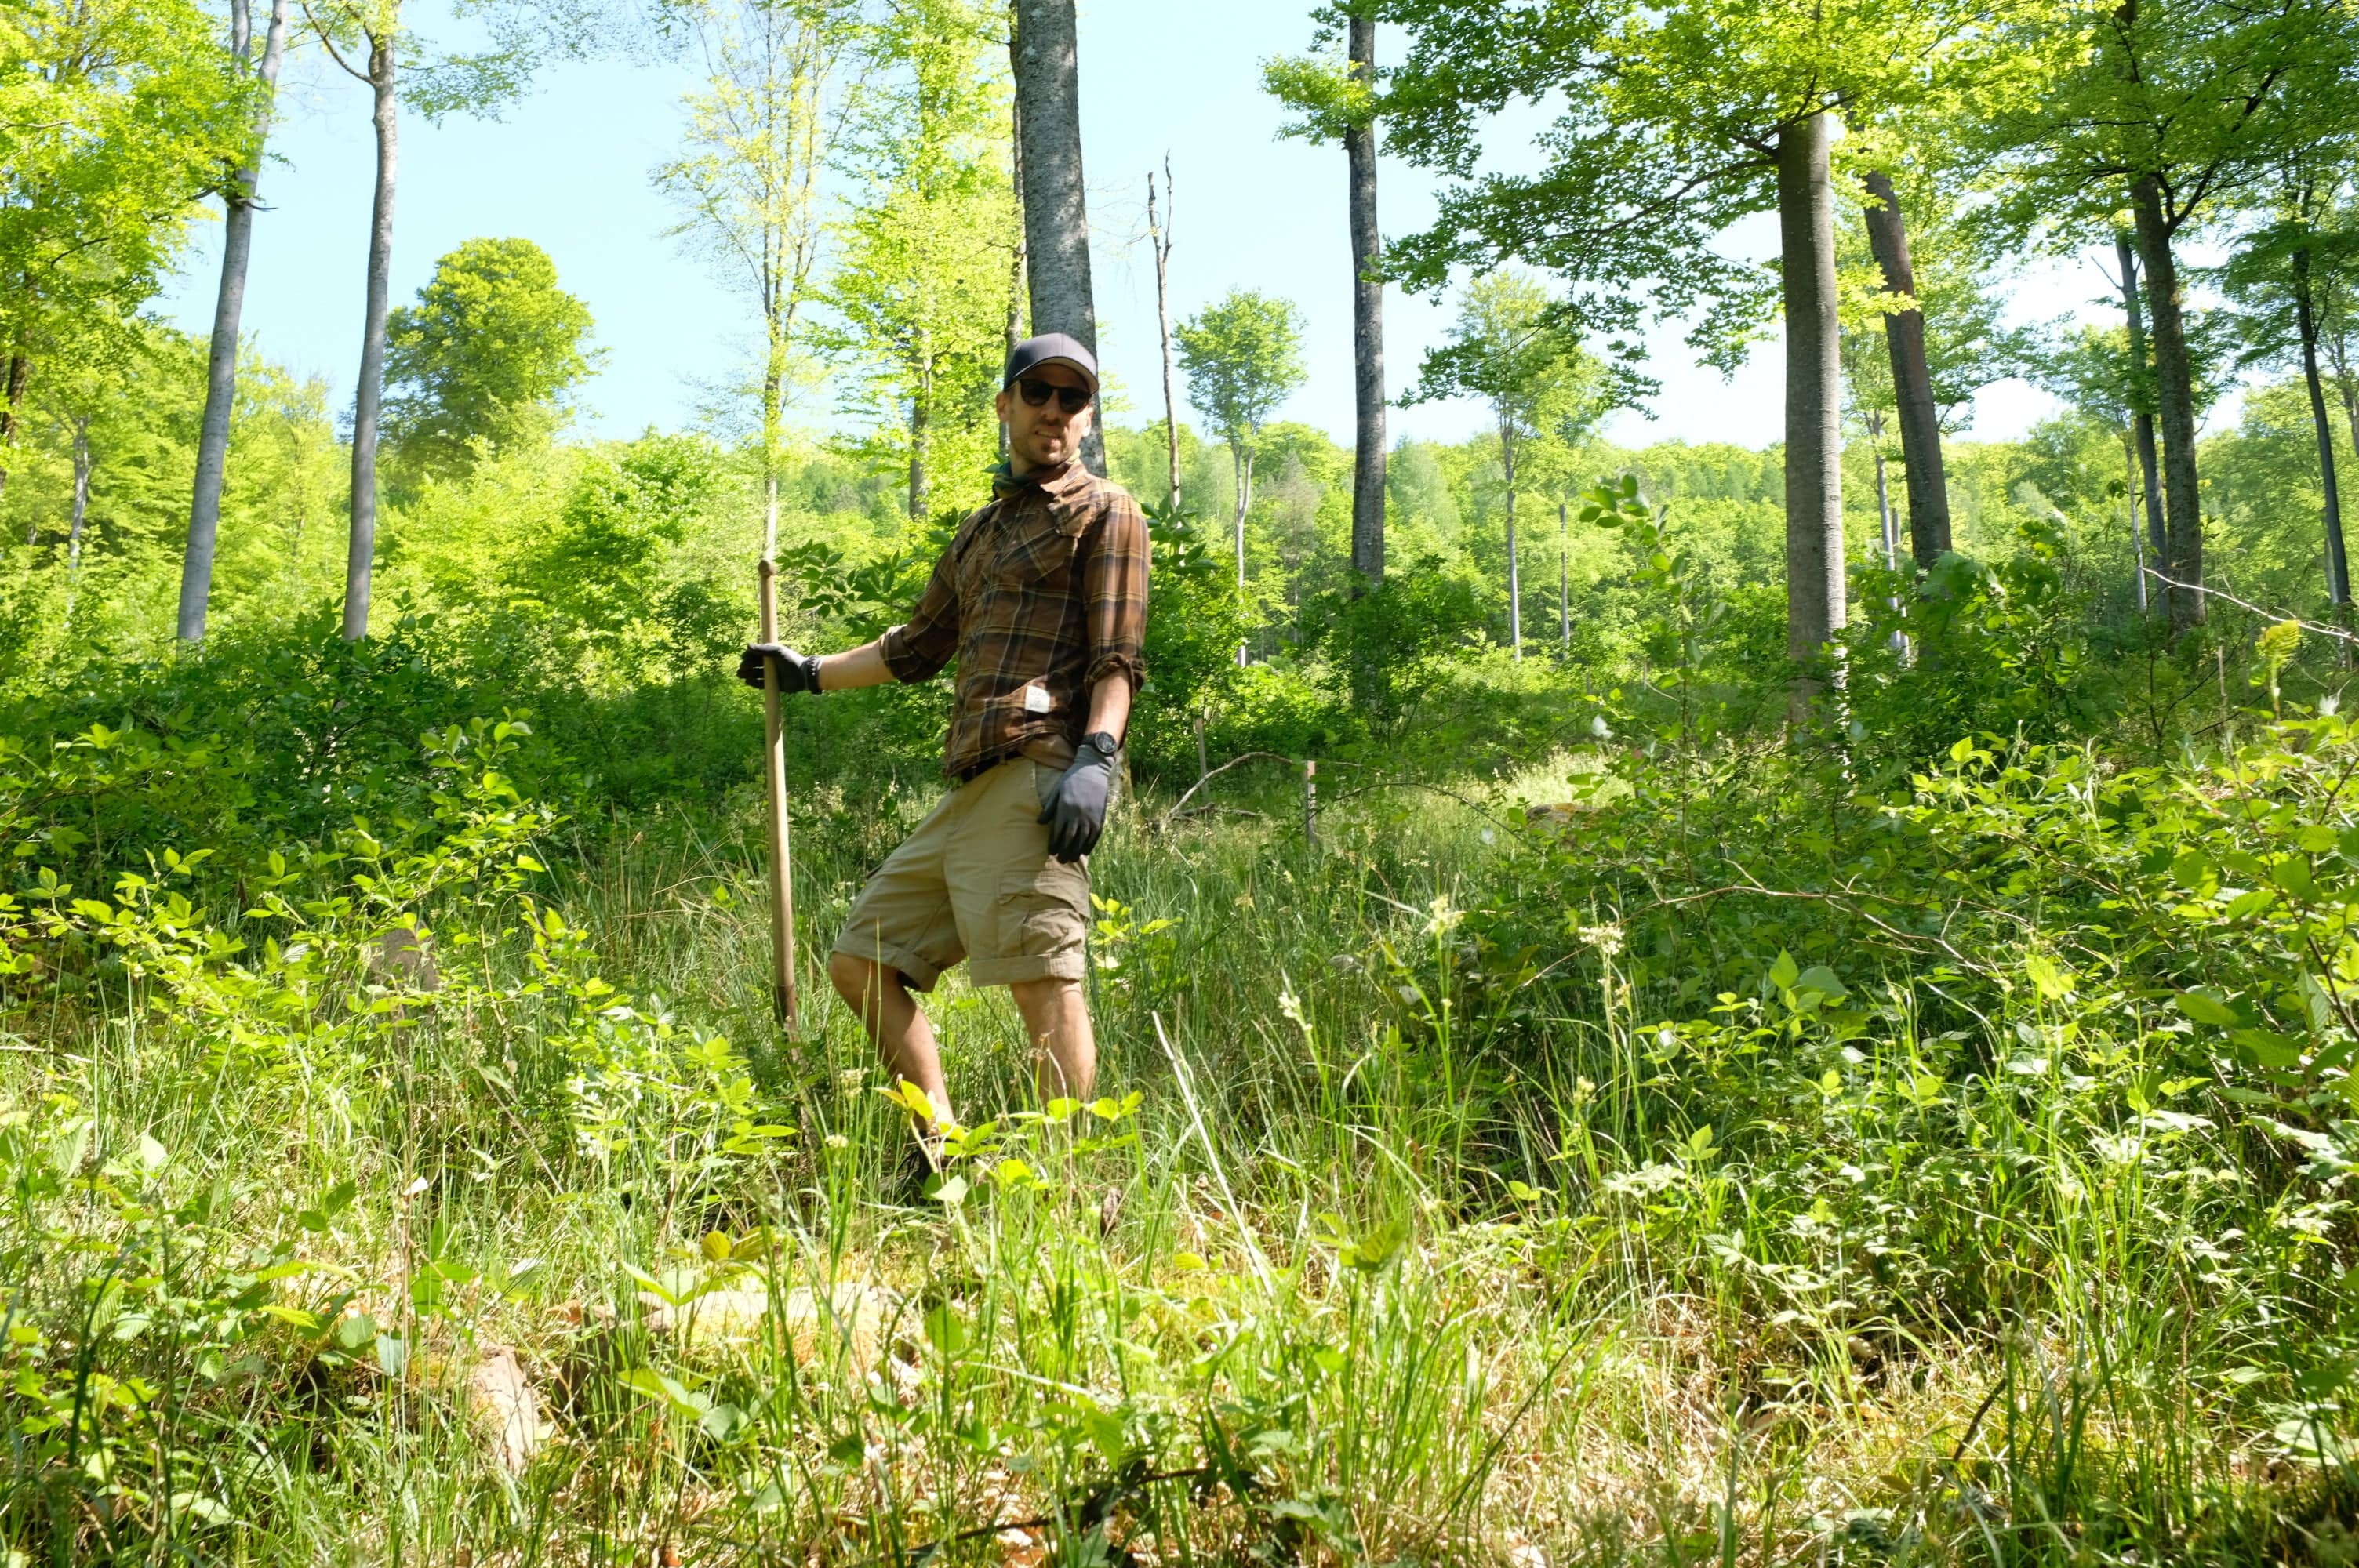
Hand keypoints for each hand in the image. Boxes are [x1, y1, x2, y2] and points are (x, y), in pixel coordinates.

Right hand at [737, 644, 820, 692]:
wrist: (803, 675)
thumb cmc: (791, 661)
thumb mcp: (777, 652)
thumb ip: (763, 649)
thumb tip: (747, 645)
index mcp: (771, 655)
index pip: (755, 654)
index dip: (748, 656)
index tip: (743, 657)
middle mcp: (770, 664)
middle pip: (754, 665)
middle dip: (746, 666)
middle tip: (740, 669)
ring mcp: (771, 675)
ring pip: (755, 674)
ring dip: (747, 674)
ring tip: (740, 675)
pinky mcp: (773, 684)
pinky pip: (760, 684)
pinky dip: (753, 683)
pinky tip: (747, 681)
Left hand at [1037, 738, 1116, 862]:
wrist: (1092, 770)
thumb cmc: (1071, 779)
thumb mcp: (1057, 791)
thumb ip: (1049, 808)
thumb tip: (1039, 823)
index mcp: (1065, 808)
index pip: (1057, 832)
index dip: (1054, 844)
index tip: (1050, 851)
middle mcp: (1078, 815)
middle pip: (1070, 840)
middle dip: (1064, 851)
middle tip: (1060, 860)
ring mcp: (1090, 817)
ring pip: (1083, 840)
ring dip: (1076, 852)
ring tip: (1071, 859)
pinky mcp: (1100, 817)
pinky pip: (1095, 836)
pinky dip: (1090, 845)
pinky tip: (1084, 851)